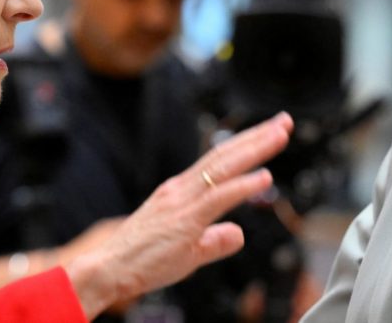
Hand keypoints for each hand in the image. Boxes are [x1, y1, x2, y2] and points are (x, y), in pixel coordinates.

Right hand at [66, 112, 293, 318]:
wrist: (107, 269)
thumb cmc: (140, 260)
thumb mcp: (188, 252)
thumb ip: (215, 241)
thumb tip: (238, 234)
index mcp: (181, 191)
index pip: (219, 160)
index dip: (246, 145)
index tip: (269, 133)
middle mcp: (182, 189)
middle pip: (225, 154)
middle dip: (257, 136)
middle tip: (284, 121)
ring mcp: (182, 201)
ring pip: (224, 167)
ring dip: (255, 150)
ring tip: (280, 135)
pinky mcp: (184, 220)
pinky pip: (218, 198)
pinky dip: (243, 186)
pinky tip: (265, 177)